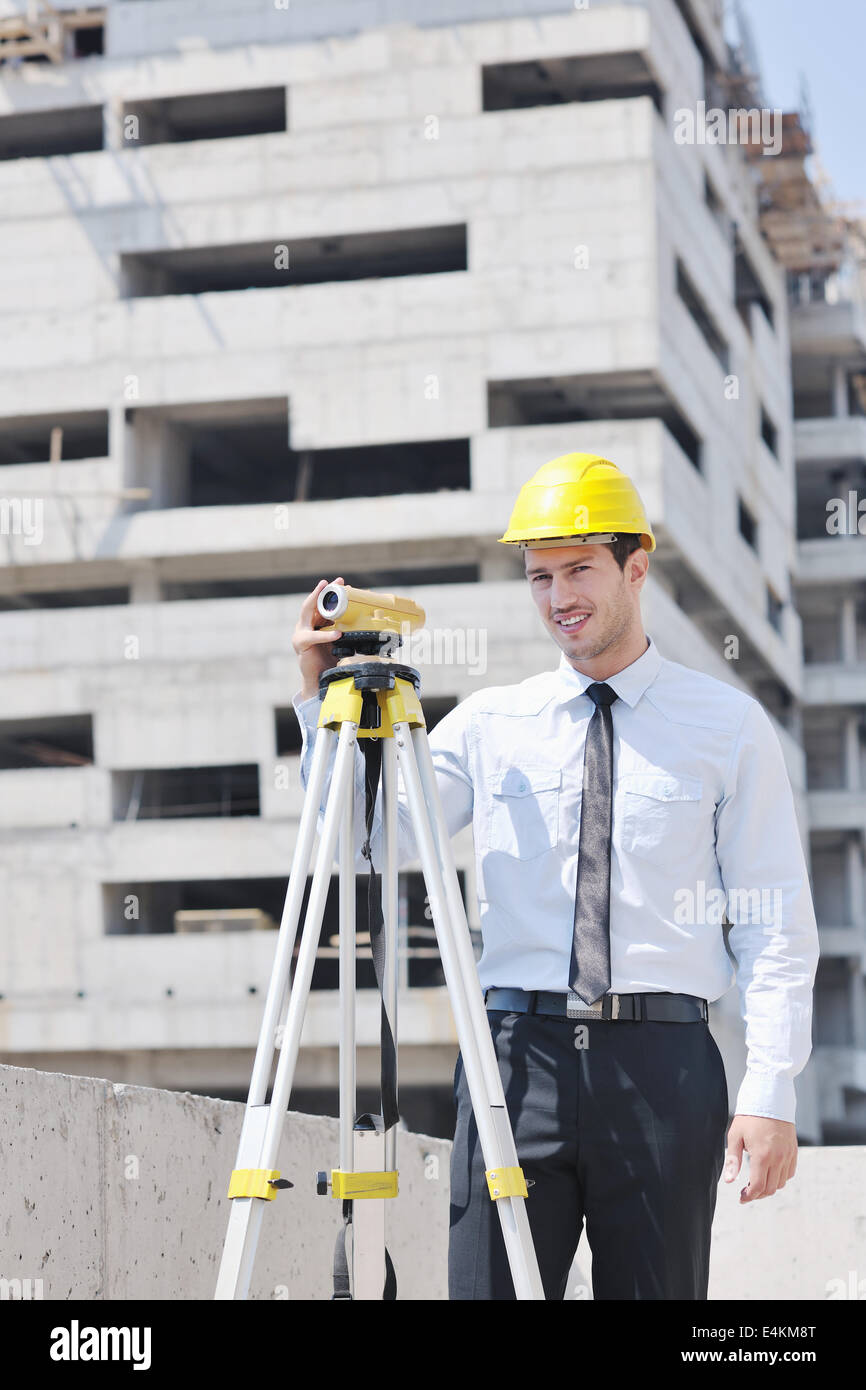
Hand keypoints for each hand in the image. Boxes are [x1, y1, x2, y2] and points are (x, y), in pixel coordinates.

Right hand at [292, 577, 345, 699]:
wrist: (319, 678)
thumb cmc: (328, 658)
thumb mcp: (338, 639)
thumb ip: (343, 627)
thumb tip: (364, 618)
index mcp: (314, 622)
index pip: (321, 603)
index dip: (330, 592)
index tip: (341, 582)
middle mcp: (304, 624)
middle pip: (312, 602)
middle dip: (323, 590)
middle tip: (335, 582)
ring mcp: (300, 632)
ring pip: (307, 612)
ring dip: (318, 600)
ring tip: (330, 594)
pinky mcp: (300, 643)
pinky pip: (314, 636)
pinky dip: (326, 635)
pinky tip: (338, 634)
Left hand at [723, 1114, 796, 1203]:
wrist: (770, 1099)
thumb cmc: (749, 1117)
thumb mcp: (735, 1136)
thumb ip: (733, 1160)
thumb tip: (729, 1181)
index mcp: (762, 1156)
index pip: (758, 1187)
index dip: (749, 1196)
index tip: (741, 1198)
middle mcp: (778, 1158)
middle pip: (770, 1188)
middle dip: (758, 1194)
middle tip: (746, 1191)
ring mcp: (788, 1155)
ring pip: (781, 1183)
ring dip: (769, 1187)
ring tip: (756, 1182)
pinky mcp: (794, 1151)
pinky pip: (789, 1173)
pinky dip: (780, 1178)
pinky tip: (769, 1172)